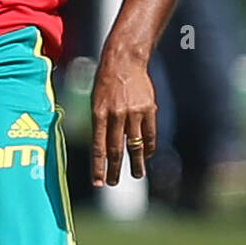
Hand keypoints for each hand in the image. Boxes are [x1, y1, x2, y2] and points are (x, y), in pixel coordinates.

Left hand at [91, 47, 156, 186]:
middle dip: (114, 170)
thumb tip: (105, 151)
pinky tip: (147, 155)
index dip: (98, 167)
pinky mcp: (148, 109)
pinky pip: (149, 134)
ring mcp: (134, 113)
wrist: (124, 61)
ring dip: (136, 163)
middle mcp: (116, 115)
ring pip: (135, 145)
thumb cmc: (106, 83)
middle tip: (113, 183)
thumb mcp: (95, 102)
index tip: (97, 183)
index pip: (98, 147)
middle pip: (116, 150)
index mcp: (99, 114)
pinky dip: (148, 147)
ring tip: (137, 175)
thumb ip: (100, 125)